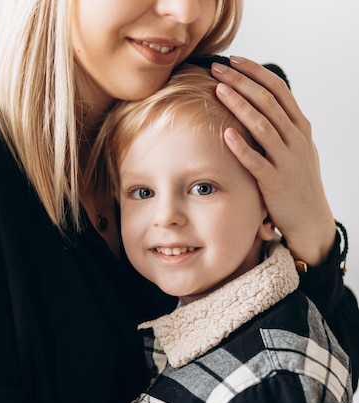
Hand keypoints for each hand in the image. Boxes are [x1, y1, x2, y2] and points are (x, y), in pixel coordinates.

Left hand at [211, 56, 335, 265]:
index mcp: (300, 128)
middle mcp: (296, 140)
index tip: (234, 60)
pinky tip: (225, 133)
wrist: (310, 218)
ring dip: (239, 105)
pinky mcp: (275, 182)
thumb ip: (283, 127)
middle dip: (241, 82)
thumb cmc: (298, 182)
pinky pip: (256, 161)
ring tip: (218, 90)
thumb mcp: (298, 149)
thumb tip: (262, 104)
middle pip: (268, 102)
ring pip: (262, 126)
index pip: (278, 90)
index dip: (255, 72)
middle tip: (217, 69)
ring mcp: (287, 160)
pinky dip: (241, 146)